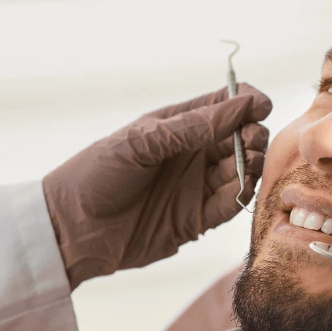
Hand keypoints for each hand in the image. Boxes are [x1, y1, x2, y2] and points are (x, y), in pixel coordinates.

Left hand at [44, 84, 271, 287]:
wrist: (71, 229)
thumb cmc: (95, 175)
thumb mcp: (140, 142)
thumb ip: (190, 127)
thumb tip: (240, 104)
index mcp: (176, 125)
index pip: (223, 104)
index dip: (246, 101)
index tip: (260, 105)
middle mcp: (191, 153)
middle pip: (240, 136)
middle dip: (253, 134)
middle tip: (249, 140)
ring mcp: (195, 186)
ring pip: (241, 170)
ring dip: (251, 164)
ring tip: (245, 164)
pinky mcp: (196, 219)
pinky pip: (230, 205)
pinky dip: (243, 195)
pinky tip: (242, 188)